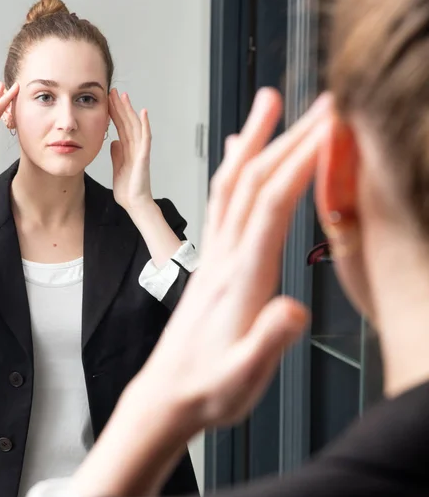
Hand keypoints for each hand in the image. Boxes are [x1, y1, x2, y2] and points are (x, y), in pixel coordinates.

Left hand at [109, 88, 153, 212]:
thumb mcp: (118, 168)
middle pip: (127, 123)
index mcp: (128, 150)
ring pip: (135, 126)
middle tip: (113, 91)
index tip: (107, 100)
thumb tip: (114, 142)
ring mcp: (141, 151)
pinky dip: (145, 125)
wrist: (134, 204)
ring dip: (130, 111)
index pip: (121, 127)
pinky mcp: (144, 157)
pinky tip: (143, 113)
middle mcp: (135, 148)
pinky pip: (145, 138)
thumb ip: (117, 154)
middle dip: (120, 107)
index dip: (114, 113)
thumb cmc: (127, 190)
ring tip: (123, 96)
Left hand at [132, 89, 331, 431]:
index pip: (271, 207)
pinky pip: (219, 206)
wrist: (166, 396)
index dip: (301, 162)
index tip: (330, 125)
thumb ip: (265, 344)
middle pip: (255, 184)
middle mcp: (224, 259)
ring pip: (231, 186)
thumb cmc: (205, 389)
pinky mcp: (210, 265)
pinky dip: (232, 171)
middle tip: (321, 100)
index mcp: (239, 279)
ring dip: (253, 141)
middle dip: (289, 137)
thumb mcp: (240, 379)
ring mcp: (214, 259)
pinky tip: (238, 155)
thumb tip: (292, 312)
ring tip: (268, 102)